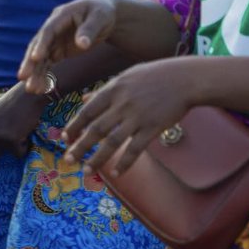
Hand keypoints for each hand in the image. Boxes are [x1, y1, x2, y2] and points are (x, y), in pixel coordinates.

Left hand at [0, 83, 47, 159]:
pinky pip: (20, 153)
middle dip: (4, 150)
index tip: (0, 150)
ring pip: (7, 153)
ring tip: (21, 131)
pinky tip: (26, 132)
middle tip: (14, 139)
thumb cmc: (15, 101)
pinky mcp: (12, 141)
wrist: (29, 95)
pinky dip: (25, 147)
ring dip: (15, 147)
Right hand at [18, 0, 119, 94]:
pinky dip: (44, 76)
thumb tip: (82, 45)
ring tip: (31, 90)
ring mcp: (54, 39)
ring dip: (35, 73)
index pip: (48, 31)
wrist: (104, 15)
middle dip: (30, 62)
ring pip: (41, 57)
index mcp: (62, 15)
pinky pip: (48, 64)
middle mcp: (53, 27)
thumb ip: (90, 30)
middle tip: (23, 77)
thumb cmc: (102, 13)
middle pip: (38, 45)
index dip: (41, 44)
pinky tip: (40, 89)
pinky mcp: (58, 50)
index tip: (35, 57)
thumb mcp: (100, 18)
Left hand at [62, 59, 197, 174]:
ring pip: (112, 142)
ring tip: (87, 171)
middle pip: (96, 129)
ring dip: (97, 158)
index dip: (74, 126)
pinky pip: (135, 149)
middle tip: (68, 160)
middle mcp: (122, 104)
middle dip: (80, 146)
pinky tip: (116, 173)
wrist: (184, 78)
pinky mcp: (153, 128)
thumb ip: (104, 90)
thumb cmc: (154, 75)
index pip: (87, 111)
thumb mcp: (125, 77)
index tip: (64, 138)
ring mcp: (137, 117)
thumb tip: (84, 99)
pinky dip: (125, 162)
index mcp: (113, 90)